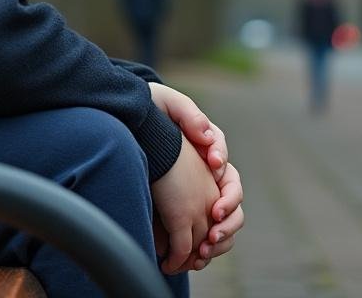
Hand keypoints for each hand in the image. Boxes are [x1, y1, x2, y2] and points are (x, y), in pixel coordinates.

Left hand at [148, 83, 244, 268]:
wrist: (129, 124)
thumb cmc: (151, 109)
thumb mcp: (168, 103)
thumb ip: (189, 115)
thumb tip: (207, 138)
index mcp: (209, 148)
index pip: (225, 164)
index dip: (224, 172)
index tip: (213, 170)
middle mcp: (209, 172)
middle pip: (232, 197)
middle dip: (228, 214)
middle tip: (214, 224)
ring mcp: (198, 192)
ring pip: (225, 220)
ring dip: (221, 236)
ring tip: (207, 247)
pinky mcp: (183, 210)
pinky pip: (204, 234)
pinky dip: (203, 248)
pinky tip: (192, 257)